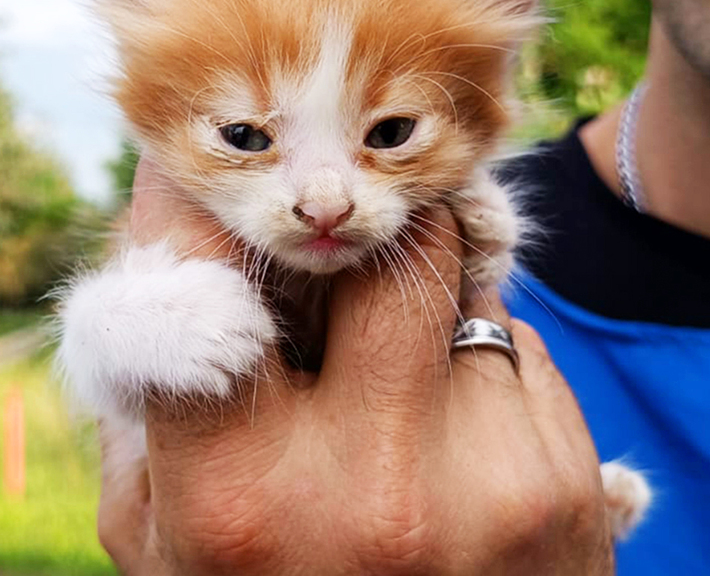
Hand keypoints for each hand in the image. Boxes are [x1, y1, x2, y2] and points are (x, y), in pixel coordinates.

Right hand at [97, 157, 615, 574]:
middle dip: (352, 227)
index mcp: (238, 499)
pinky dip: (475, 360)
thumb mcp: (169, 541)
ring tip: (392, 362)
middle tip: (335, 230)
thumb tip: (155, 230)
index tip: (214, 170)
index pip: (207, 269)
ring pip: (458, 282)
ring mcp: (487, 480)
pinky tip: (454, 434)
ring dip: (418, 287)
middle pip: (378, 248)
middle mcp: (371, 485)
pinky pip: (515, 348)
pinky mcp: (564, 482)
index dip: (204, 196)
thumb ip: (145, 402)